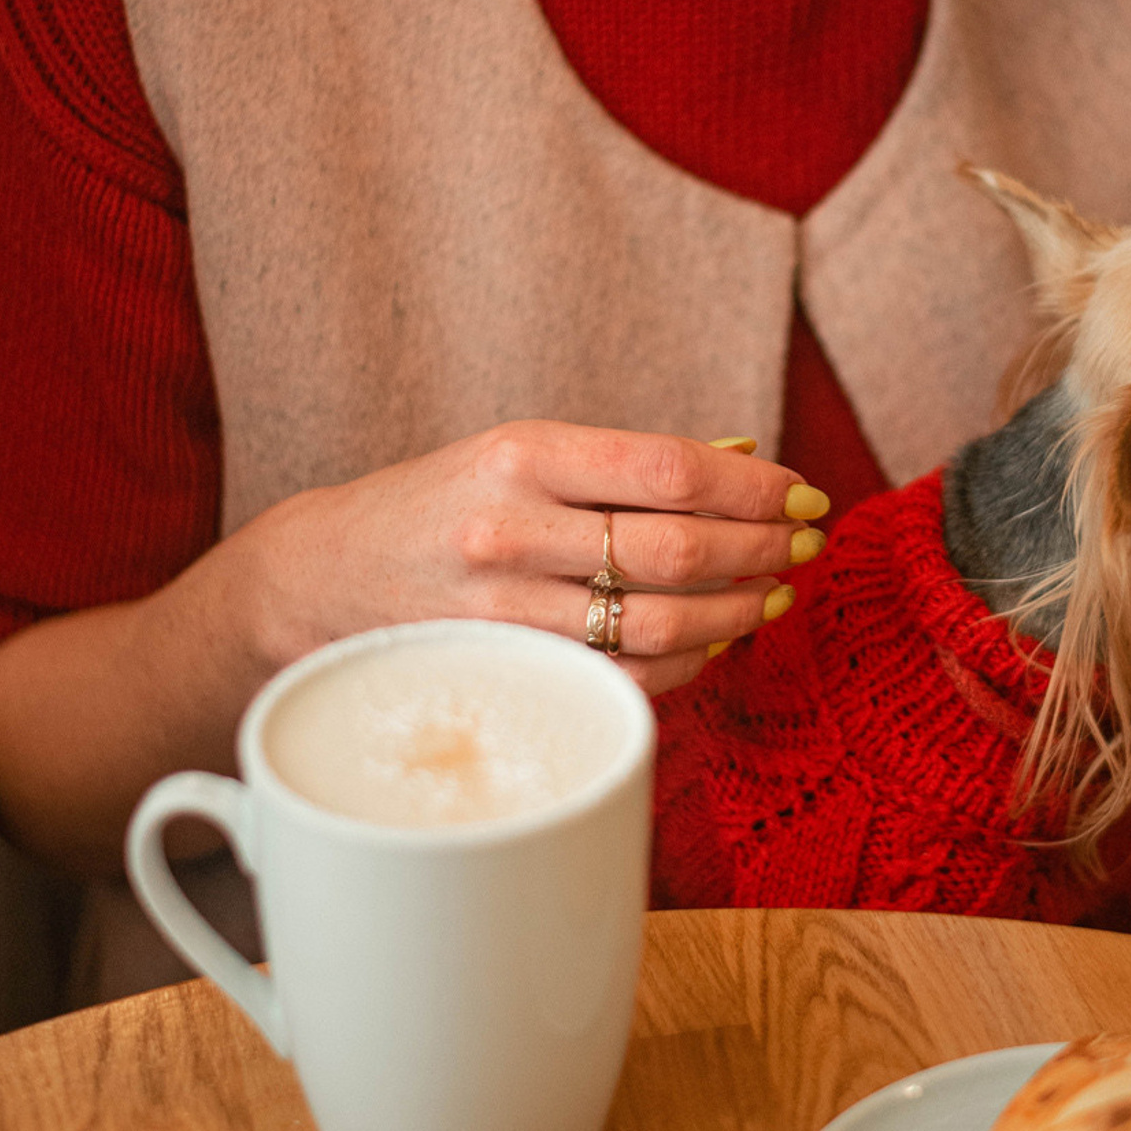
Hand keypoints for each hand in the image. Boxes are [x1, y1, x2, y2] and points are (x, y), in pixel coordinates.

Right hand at [246, 423, 827, 695]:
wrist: (323, 575)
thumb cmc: (445, 502)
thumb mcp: (524, 453)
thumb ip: (628, 461)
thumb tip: (746, 463)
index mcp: (525, 454)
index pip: (670, 470)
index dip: (755, 489)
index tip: (806, 496)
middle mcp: (511, 528)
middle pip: (676, 549)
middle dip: (763, 548)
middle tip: (808, 545)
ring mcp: (504, 608)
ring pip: (658, 624)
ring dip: (738, 611)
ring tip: (776, 592)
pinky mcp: (505, 669)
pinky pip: (623, 678)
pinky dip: (688, 664)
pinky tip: (718, 641)